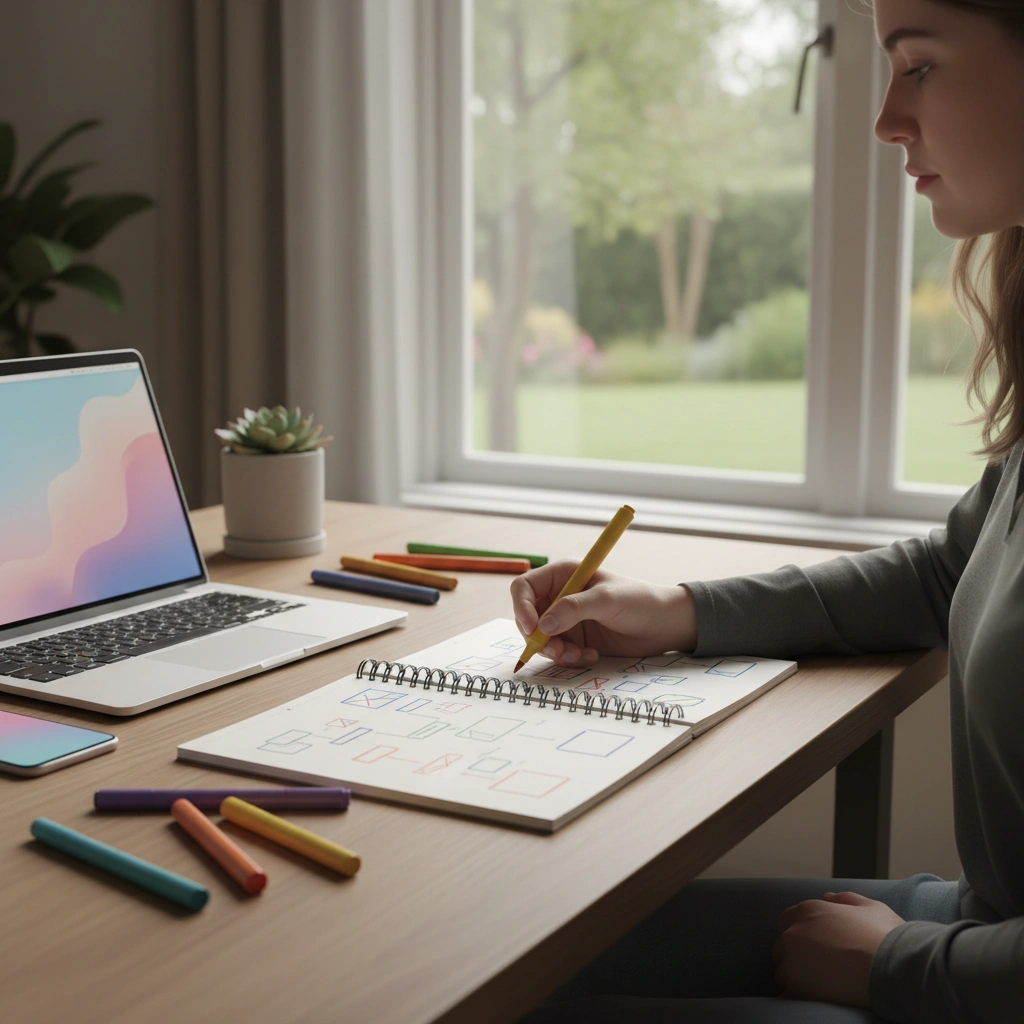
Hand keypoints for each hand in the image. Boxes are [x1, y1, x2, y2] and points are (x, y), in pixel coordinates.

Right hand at [509, 559, 697, 664]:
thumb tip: (542, 625)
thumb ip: (573, 609)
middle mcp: (560, 596)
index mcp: (563, 575)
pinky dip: (569, 658)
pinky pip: (558, 652)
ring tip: (579, 655)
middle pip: (527, 617)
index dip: (522, 608)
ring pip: (541, 639)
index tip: (533, 628)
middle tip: (557, 651)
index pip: (524, 588)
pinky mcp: (576, 638)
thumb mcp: (606, 600)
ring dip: (555, 651)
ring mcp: (566, 619)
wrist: (664, 625)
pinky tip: (591, 655)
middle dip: (538, 637)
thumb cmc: (639, 601)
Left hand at [773, 891, 904, 1007]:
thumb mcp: (870, 907)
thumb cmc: (887, 937)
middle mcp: (793, 934)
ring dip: (796, 979)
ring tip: (822, 986)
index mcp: (808, 911)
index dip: (801, 934)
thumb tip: (827, 898)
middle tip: (821, 969)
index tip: (815, 947)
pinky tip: (818, 999)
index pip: (787, 922)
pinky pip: (787, 996)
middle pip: (783, 948)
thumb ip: (845, 899)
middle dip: (797, 957)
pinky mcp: (796, 991)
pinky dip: (798, 998)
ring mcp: (792, 963)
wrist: (896, 971)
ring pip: (783, 973)